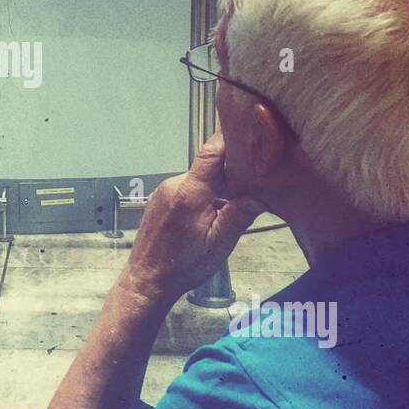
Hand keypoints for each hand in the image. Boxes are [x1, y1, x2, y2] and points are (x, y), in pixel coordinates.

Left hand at [119, 133, 263, 308]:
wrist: (147, 279)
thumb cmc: (182, 266)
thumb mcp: (219, 244)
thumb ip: (240, 215)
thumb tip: (261, 194)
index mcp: (190, 193)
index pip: (212, 152)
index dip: (230, 138)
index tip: (248, 129)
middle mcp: (174, 185)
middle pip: (209, 165)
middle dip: (231, 171)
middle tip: (253, 182)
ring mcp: (164, 190)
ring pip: (199, 177)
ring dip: (217, 186)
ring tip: (233, 204)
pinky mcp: (160, 198)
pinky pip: (187, 187)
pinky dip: (203, 194)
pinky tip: (212, 213)